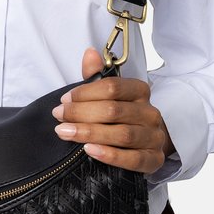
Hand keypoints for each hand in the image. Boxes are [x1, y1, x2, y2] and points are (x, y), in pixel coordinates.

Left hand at [51, 46, 175, 172]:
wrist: (145, 144)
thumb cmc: (121, 116)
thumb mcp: (107, 95)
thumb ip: (96, 75)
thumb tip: (89, 53)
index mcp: (140, 92)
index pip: (112, 87)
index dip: (85, 93)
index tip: (63, 99)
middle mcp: (150, 113)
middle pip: (114, 110)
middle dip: (80, 113)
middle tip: (58, 116)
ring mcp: (154, 137)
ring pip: (122, 134)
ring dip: (89, 133)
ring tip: (65, 132)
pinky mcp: (154, 160)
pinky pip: (132, 159)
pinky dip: (109, 154)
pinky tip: (88, 150)